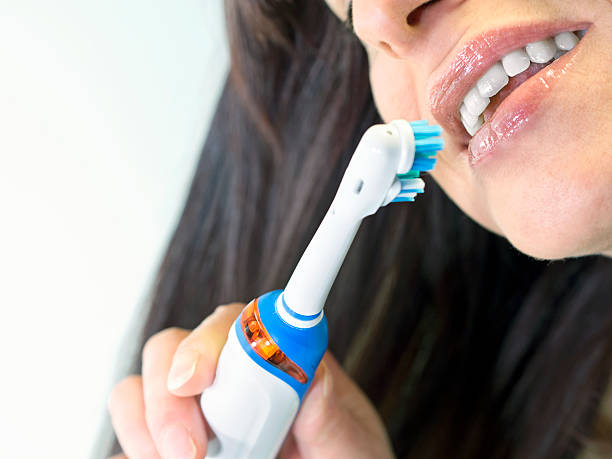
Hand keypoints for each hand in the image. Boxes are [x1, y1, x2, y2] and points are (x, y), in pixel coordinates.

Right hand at [108, 303, 393, 458]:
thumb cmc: (341, 458)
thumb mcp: (351, 444)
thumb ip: (331, 413)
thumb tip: (312, 374)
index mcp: (272, 357)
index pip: (229, 324)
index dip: (205, 343)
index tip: (196, 380)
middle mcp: (226, 374)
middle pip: (170, 351)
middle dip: (167, 398)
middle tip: (188, 452)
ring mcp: (191, 407)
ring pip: (135, 393)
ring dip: (145, 429)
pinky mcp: (164, 440)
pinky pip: (130, 436)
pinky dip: (135, 449)